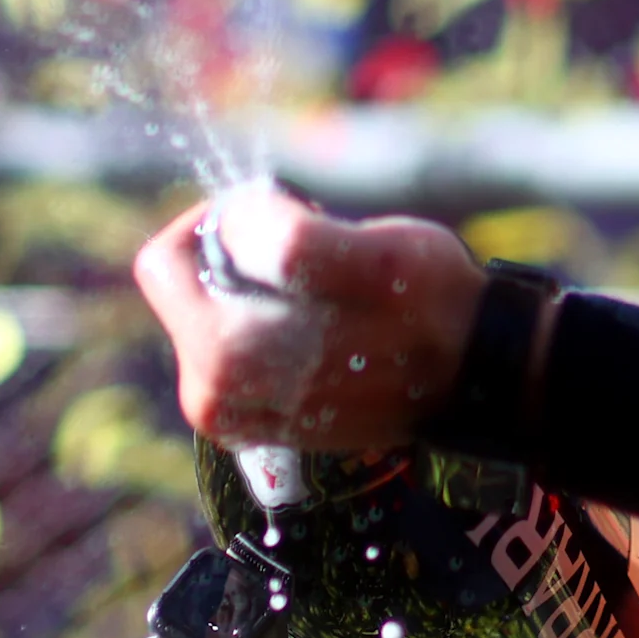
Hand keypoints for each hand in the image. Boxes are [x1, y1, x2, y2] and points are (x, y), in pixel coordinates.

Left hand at [132, 195, 486, 454]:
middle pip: (186, 283)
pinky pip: (230, 338)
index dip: (229, 219)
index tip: (292, 224)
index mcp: (222, 357)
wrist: (469, 375)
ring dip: (260, 284)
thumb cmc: (426, 306)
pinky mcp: (249, 418)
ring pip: (211, 307)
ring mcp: (229, 411)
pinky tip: (323, 322)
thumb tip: (231, 221)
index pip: (168, 259)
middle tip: (317, 258)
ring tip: (328, 292)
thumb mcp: (374, 257)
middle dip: (243, 253)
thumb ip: (291, 242)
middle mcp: (209, 393)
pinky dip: (269, 316)